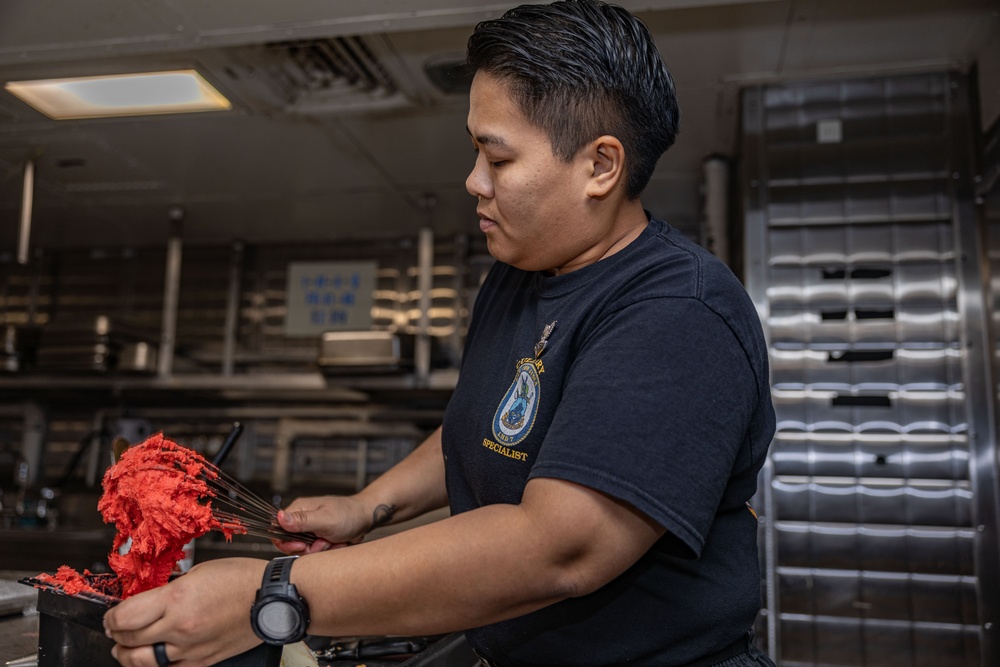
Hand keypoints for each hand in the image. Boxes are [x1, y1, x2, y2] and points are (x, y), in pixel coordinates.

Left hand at [104, 558, 265, 666]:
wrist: (272, 598)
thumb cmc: (242, 579)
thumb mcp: (198, 572)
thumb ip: (170, 589)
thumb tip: (150, 600)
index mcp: (177, 599)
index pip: (125, 617)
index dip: (111, 617)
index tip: (111, 615)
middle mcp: (180, 627)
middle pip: (129, 639)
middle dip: (116, 633)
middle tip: (114, 628)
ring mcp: (191, 647)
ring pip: (143, 661)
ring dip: (127, 654)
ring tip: (124, 648)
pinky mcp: (203, 660)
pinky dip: (155, 664)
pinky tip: (153, 656)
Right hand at [273, 494, 370, 554]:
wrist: (367, 518)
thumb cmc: (349, 514)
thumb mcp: (325, 519)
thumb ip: (302, 521)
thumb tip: (279, 517)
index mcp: (299, 510)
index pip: (278, 529)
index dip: (286, 542)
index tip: (302, 545)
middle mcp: (302, 520)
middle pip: (291, 544)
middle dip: (308, 548)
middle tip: (323, 542)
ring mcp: (311, 530)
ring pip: (305, 551)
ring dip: (320, 550)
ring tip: (332, 540)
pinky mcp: (319, 539)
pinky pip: (316, 552)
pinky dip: (327, 551)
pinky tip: (336, 543)